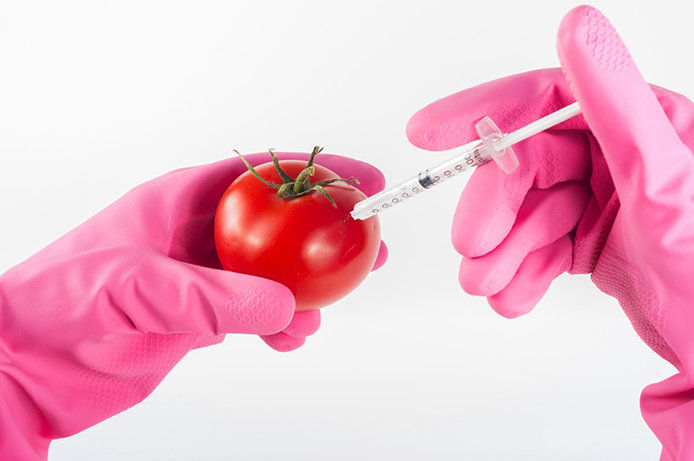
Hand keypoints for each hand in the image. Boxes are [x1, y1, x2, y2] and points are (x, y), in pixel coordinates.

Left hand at [0, 151, 386, 459]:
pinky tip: (289, 337)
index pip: (260, 173)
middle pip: (278, 223)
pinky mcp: (197, 317)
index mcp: (180, 201)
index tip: (359, 179)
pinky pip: (254, 313)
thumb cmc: (58, 301)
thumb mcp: (135, 285)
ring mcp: (199, 277)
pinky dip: (279, 324)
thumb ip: (211, 295)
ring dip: (305, 288)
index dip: (315, 171)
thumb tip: (284, 304)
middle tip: (366, 246)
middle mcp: (195, 235)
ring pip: (271, 273)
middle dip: (324, 232)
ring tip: (326, 307)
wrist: (24, 361)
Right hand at [406, 6, 693, 459]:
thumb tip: (578, 26)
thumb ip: (614, 100)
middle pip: (526, 168)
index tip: (430, 133)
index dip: (483, 113)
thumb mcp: (663, 177)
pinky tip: (516, 295)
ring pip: (526, 212)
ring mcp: (602, 198)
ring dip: (501, 251)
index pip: (546, 99)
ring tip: (489, 284)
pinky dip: (520, 271)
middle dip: (494, 212)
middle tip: (472, 249)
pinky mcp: (591, 237)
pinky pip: (539, 245)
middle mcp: (617, 154)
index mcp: (640, 121)